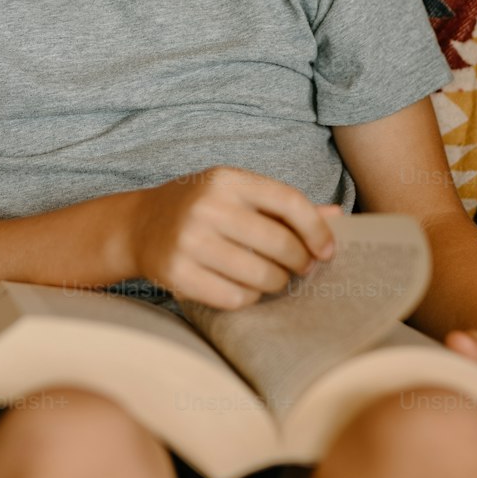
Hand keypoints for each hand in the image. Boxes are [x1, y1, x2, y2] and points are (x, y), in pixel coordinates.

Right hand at [128, 165, 341, 310]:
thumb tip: (337, 217)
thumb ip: (283, 205)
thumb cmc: (201, 208)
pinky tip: (244, 287)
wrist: (139, 225)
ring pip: (261, 275)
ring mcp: (190, 241)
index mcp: (227, 179)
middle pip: (280, 243)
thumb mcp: (237, 193)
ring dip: (277, 282)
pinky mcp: (178, 274)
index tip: (326, 251)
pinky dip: (249, 298)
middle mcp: (208, 207)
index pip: (289, 202)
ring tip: (272, 278)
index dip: (316, 230)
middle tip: (300, 268)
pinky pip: (236, 298)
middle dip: (299, 262)